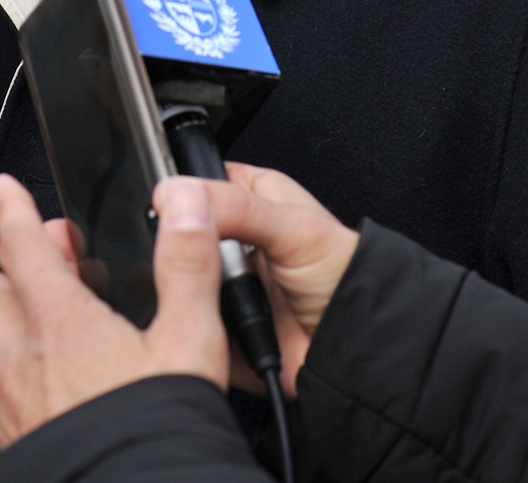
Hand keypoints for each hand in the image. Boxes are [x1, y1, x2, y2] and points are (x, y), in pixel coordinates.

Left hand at [0, 173, 227, 448]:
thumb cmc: (153, 428)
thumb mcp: (188, 336)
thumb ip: (187, 265)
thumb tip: (187, 207)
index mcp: (61, 321)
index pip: (23, 247)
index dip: (13, 211)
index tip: (4, 189)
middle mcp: (26, 358)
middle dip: (4, 264)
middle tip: (19, 249)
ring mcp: (17, 404)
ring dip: (2, 317)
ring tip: (16, 309)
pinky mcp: (20, 441)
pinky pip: (1, 394)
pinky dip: (12, 372)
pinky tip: (30, 385)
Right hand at [198, 164, 359, 396]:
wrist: (354, 347)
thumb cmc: (345, 277)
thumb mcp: (294, 227)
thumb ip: (237, 207)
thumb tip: (179, 196)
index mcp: (253, 198)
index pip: (200, 181)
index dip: (183, 194)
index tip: (172, 208)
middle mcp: (234, 237)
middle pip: (181, 232)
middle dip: (183, 247)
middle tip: (204, 258)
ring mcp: (225, 280)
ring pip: (179, 274)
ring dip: (187, 284)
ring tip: (215, 293)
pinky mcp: (218, 319)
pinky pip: (187, 316)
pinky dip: (191, 319)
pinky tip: (208, 319)